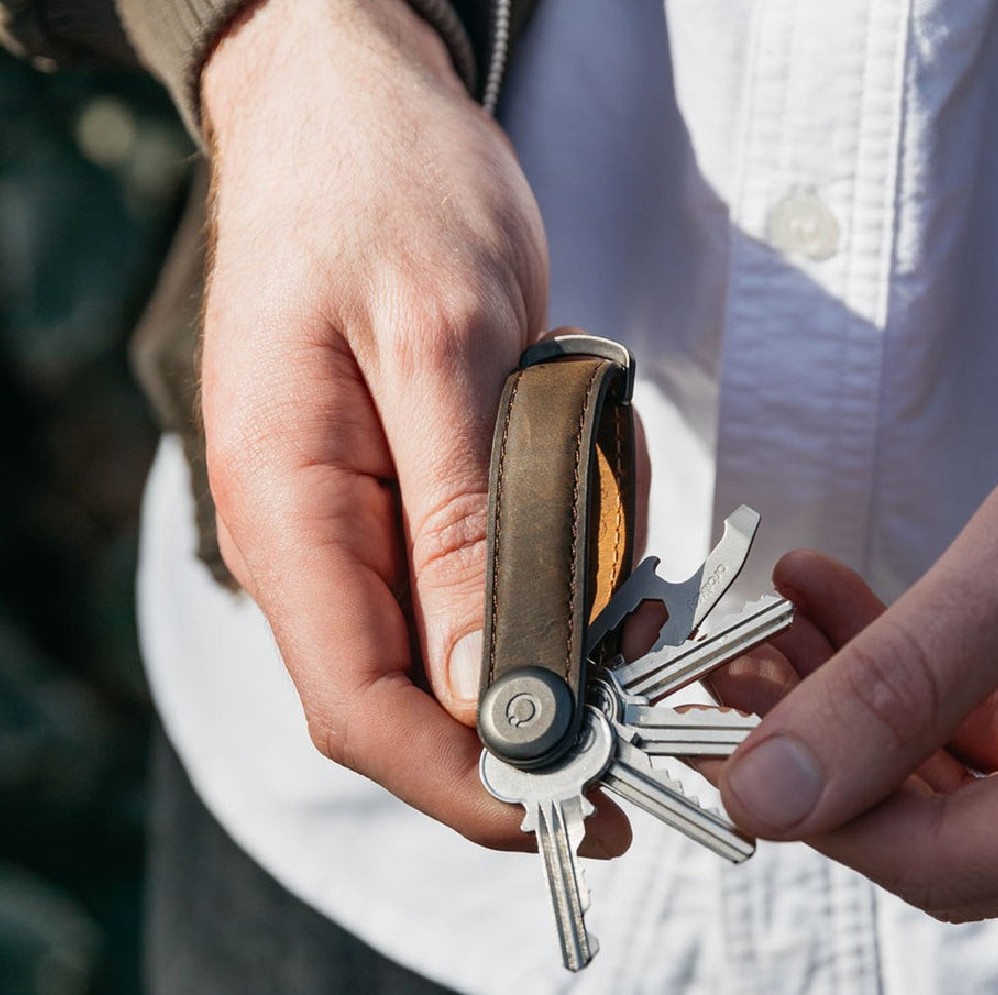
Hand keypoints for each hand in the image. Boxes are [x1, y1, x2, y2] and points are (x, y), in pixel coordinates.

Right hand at [199, 0, 630, 854]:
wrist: (359, 112)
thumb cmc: (389, 194)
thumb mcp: (446, 344)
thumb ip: (462, 525)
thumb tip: (485, 691)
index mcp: (289, 510)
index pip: (359, 710)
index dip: (463, 783)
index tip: (576, 808)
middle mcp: (308, 540)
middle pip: (404, 702)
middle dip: (526, 722)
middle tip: (640, 704)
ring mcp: (352, 522)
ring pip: (450, 648)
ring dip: (552, 635)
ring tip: (629, 560)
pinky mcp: (400, 496)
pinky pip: (471, 581)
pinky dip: (548, 575)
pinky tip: (598, 518)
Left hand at [711, 356, 997, 918]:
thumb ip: (904, 676)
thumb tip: (768, 795)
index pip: (955, 861)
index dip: (821, 809)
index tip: (718, 742)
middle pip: (946, 823)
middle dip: (818, 741)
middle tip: (730, 666)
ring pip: (955, 768)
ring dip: (847, 695)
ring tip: (769, 619)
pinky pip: (987, 714)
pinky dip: (905, 663)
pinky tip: (829, 594)